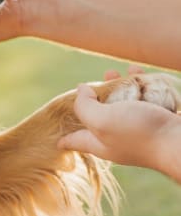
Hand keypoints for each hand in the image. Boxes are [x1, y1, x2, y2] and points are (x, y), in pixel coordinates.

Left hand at [58, 83, 180, 172]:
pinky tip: (138, 71)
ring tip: (113, 73)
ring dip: (118, 87)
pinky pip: (145, 99)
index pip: (77, 142)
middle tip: (90, 86)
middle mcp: (119, 139)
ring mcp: (140, 130)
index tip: (57, 142)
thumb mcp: (101, 120)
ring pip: (123, 106)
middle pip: (99, 119)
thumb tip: (81, 90)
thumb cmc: (140, 132)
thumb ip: (85, 106)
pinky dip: (140, 84)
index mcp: (101, 144)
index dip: (66, 140)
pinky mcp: (158, 119)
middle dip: (93, 101)